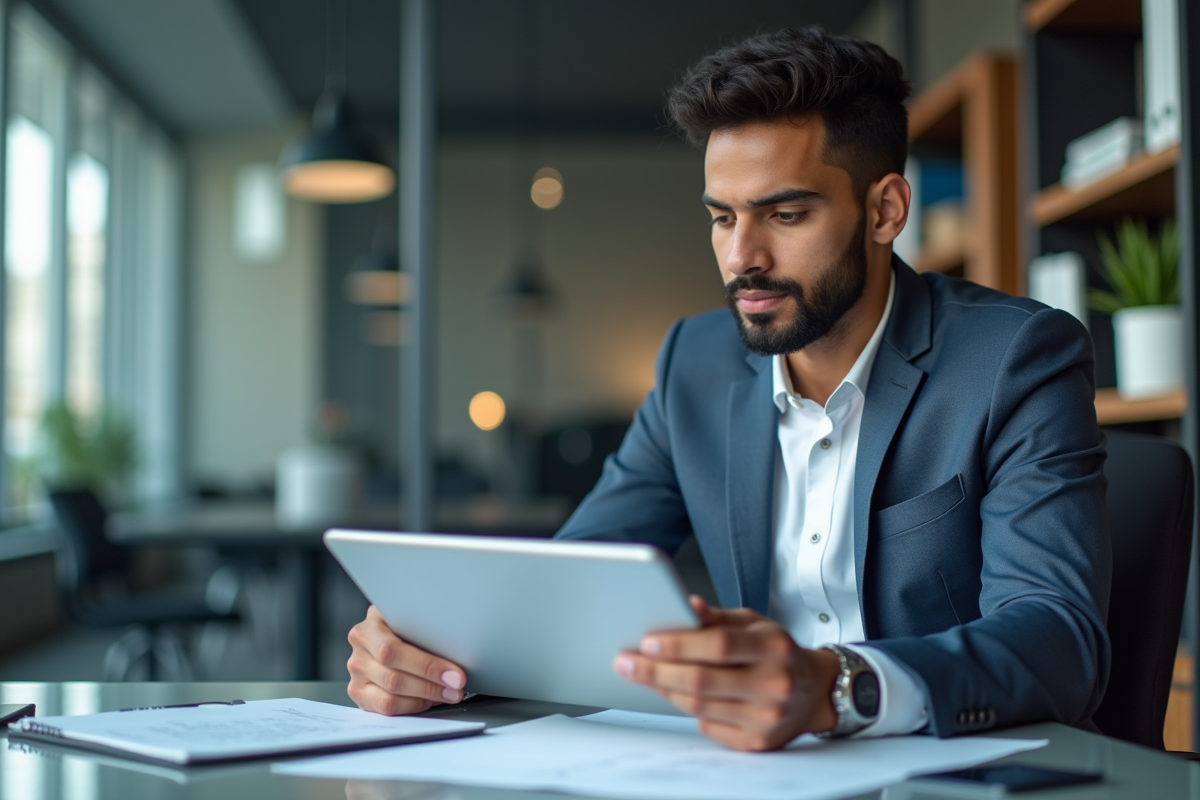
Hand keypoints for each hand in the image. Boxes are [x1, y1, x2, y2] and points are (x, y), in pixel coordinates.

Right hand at [347, 605, 465, 714]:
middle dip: (431, 684)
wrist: (383, 631)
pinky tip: (430, 699)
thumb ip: (425, 627)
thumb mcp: (411, 616)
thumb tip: (458, 648)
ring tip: (449, 694)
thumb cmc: (403, 624)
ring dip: (426, 697)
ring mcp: (357, 675)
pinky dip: (413, 706)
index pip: (392, 651)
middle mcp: (359, 651)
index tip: (455, 673)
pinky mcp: (360, 694)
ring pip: (391, 696)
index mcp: (369, 627)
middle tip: (457, 686)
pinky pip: (387, 708)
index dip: (426, 665)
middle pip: (394, 678)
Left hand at [613, 596, 839, 750]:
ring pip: (699, 707)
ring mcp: (766, 718)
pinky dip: (688, 710)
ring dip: (664, 690)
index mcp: (773, 647)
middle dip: (655, 672)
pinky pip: (708, 728)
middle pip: (701, 681)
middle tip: (625, 663)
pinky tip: (678, 694)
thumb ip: (718, 618)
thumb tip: (684, 606)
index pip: (719, 645)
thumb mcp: (756, 623)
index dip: (679, 644)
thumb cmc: (778, 652)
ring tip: (644, 675)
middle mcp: (773, 684)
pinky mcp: (757, 743)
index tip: (646, 642)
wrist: (816, 692)